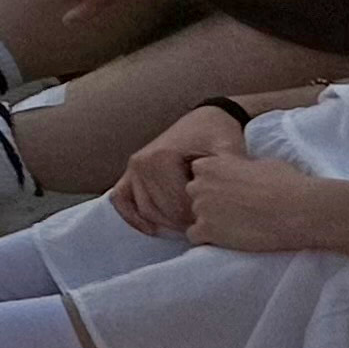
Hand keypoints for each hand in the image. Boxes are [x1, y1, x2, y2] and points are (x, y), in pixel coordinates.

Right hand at [110, 105, 248, 234]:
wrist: (207, 119)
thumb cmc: (218, 136)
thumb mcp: (227, 154)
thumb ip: (223, 180)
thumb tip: (222, 207)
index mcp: (162, 157)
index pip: (176, 206)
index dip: (197, 219)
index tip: (214, 220)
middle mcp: (142, 162)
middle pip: (160, 210)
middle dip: (182, 223)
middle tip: (203, 225)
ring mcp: (133, 167)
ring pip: (145, 210)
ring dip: (165, 223)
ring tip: (188, 224)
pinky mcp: (130, 171)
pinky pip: (121, 199)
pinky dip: (133, 216)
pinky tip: (152, 229)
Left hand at [180, 153, 340, 254]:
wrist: (296, 209)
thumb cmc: (285, 183)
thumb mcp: (259, 163)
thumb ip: (239, 168)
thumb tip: (240, 171)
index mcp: (210, 164)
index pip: (198, 173)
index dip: (213, 183)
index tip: (228, 190)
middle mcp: (199, 184)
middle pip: (194, 194)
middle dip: (209, 201)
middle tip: (232, 210)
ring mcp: (200, 208)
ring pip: (194, 216)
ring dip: (209, 221)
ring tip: (234, 226)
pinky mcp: (206, 231)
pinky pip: (195, 237)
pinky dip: (207, 239)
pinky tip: (227, 239)